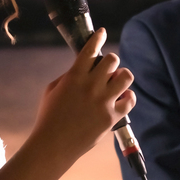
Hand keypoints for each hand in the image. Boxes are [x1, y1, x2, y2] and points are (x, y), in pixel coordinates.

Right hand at [29, 28, 135, 163]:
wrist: (53, 145)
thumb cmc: (49, 117)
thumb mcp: (52, 90)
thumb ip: (69, 76)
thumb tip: (86, 68)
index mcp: (74, 77)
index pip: (90, 50)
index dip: (98, 38)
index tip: (102, 33)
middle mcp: (91, 86)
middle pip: (112, 60)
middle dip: (111, 61)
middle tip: (107, 69)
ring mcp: (103, 101)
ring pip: (126, 76)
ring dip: (122, 75)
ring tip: (116, 81)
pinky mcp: (112, 116)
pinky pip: (130, 100)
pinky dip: (128, 97)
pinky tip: (123, 97)